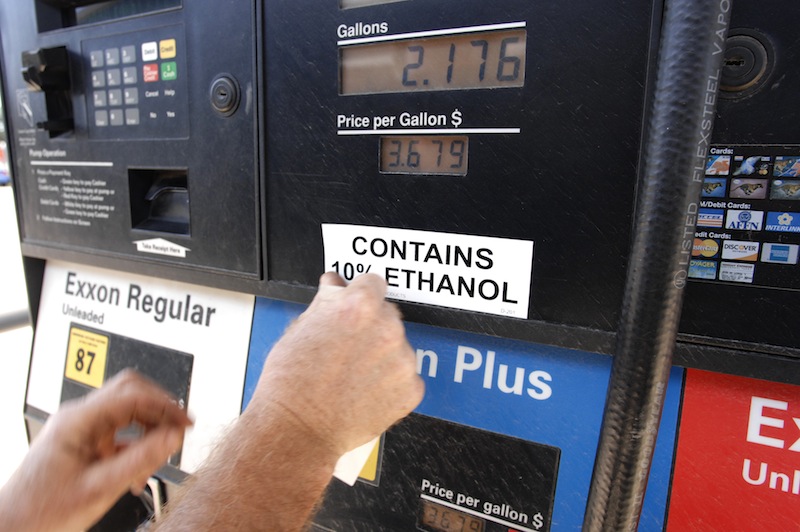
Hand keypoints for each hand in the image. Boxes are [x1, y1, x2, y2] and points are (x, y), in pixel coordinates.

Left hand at [0, 370, 191, 531]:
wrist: (13, 529)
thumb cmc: (41, 513)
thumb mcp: (99, 488)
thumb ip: (140, 460)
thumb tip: (173, 437)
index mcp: (77, 421)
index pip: (132, 395)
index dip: (165, 406)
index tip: (186, 423)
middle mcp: (77, 419)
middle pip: (130, 394)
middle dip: (158, 411)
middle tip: (179, 431)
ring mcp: (80, 430)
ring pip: (126, 413)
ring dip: (147, 432)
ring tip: (156, 459)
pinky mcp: (82, 444)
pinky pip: (118, 434)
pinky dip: (135, 447)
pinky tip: (138, 471)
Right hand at [250, 272, 424, 455]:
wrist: (296, 430)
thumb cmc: (291, 383)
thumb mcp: (300, 328)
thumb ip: (327, 301)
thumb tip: (336, 285)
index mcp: (360, 306)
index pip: (373, 283)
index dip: (360, 295)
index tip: (355, 306)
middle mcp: (388, 329)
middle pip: (388, 314)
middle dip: (371, 326)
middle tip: (347, 348)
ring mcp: (403, 360)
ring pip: (398, 347)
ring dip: (382, 355)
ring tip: (353, 375)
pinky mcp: (411, 390)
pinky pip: (406, 377)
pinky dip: (391, 383)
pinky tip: (365, 391)